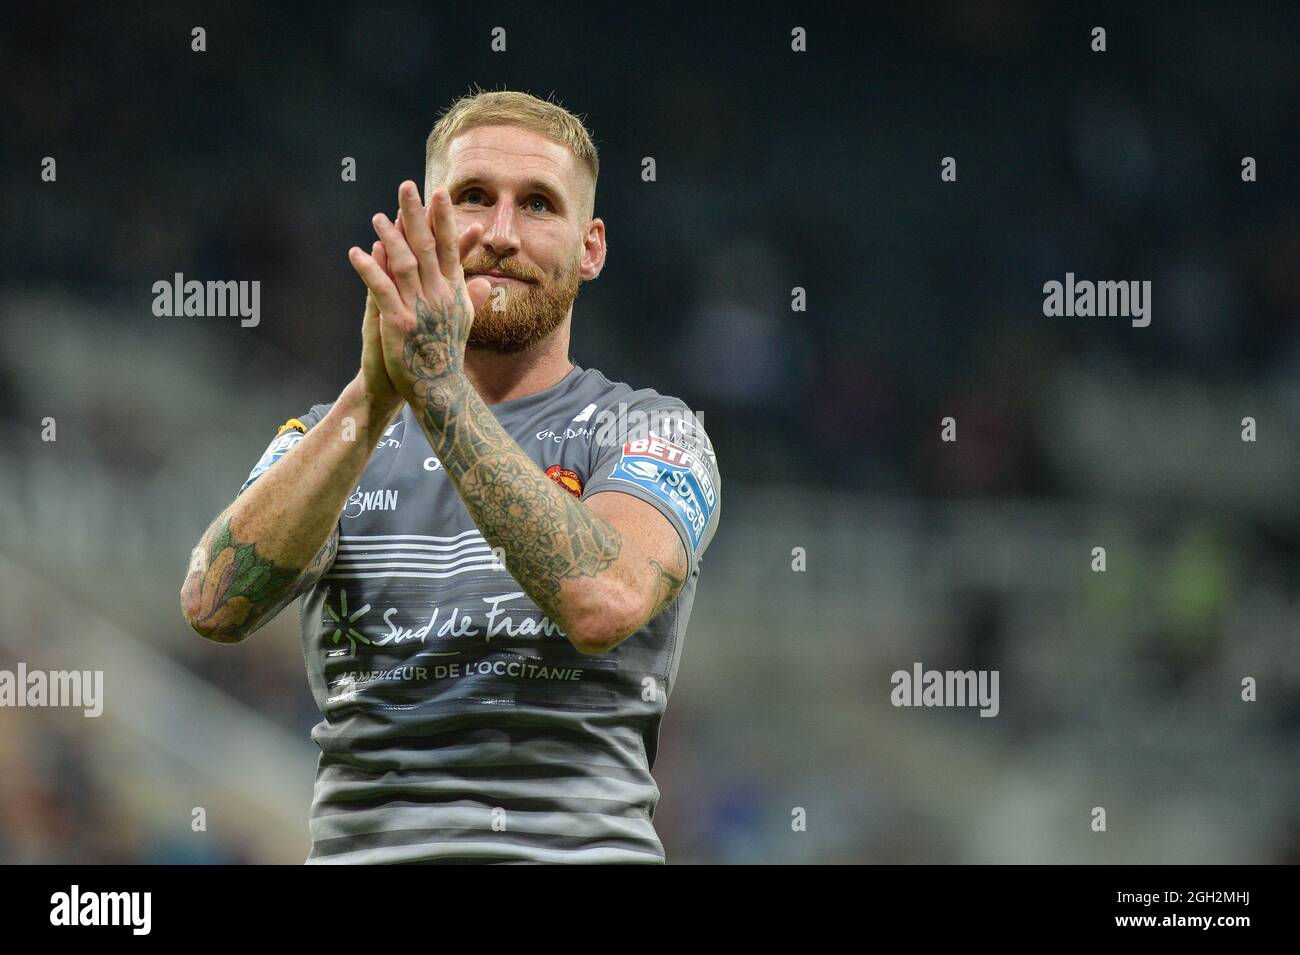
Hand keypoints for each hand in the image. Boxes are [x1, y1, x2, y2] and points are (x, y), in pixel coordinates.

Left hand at [347, 181, 492, 405]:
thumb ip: (472, 298)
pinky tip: (356, 252)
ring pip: (404, 263)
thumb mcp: (464, 323)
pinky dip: (369, 268)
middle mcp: (439, 295)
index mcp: (453, 292)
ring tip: (377, 215)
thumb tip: (486, 282)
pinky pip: (382, 289)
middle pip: (427, 246)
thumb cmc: (448, 354)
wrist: (439, 388)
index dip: (444, 219)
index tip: (439, 193)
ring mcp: (420, 307)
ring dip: (390, 236)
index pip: (450, 247)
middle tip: (407, 186)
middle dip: (416, 214)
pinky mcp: (399, 322)